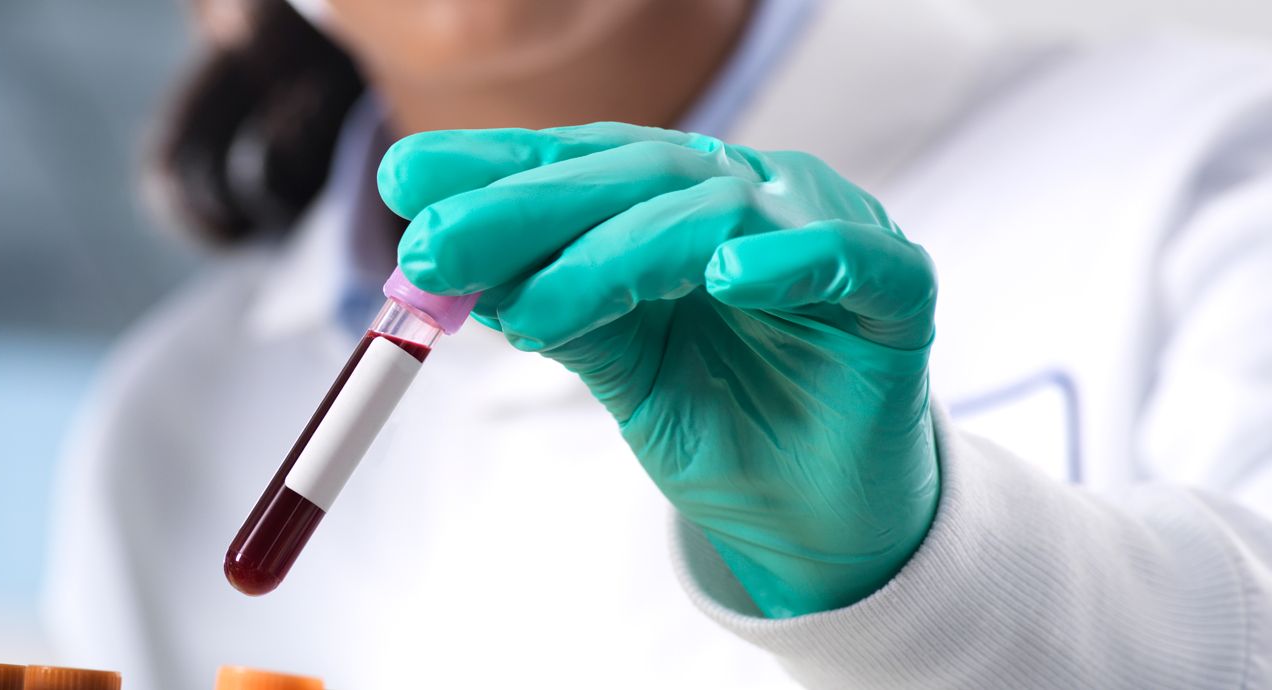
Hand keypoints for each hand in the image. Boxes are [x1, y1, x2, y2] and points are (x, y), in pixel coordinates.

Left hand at [379, 122, 939, 616]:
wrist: (820, 523)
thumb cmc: (721, 426)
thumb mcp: (616, 368)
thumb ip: (555, 309)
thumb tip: (448, 272)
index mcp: (675, 204)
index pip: (578, 164)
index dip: (494, 167)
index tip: (401, 179)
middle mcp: (746, 198)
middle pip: (632, 174)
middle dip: (524, 209)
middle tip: (435, 246)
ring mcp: (823, 232)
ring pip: (713, 211)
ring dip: (615, 254)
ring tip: (534, 310)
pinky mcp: (894, 289)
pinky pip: (844, 257)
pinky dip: (787, 257)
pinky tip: (724, 275)